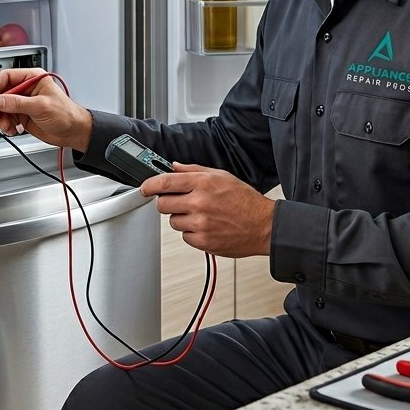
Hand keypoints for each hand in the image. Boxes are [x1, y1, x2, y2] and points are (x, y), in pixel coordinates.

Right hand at [0, 68, 93, 149]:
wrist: (73, 132)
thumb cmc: (66, 114)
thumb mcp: (40, 106)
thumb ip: (17, 103)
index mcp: (33, 78)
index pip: (7, 77)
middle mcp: (26, 89)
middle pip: (2, 93)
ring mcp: (23, 103)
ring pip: (2, 107)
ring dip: (1, 118)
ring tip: (6, 126)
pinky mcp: (22, 115)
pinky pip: (7, 118)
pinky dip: (6, 125)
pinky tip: (12, 130)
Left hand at [140, 163, 274, 257]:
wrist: (264, 225)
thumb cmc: (245, 200)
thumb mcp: (221, 176)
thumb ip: (194, 170)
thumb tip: (174, 167)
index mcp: (203, 183)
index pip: (165, 182)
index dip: (150, 185)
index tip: (145, 188)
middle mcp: (200, 203)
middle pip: (163, 205)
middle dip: (166, 203)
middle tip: (179, 202)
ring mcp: (201, 224)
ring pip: (173, 222)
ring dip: (181, 218)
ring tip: (200, 215)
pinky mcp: (203, 242)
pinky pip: (185, 236)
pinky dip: (192, 232)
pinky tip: (206, 226)